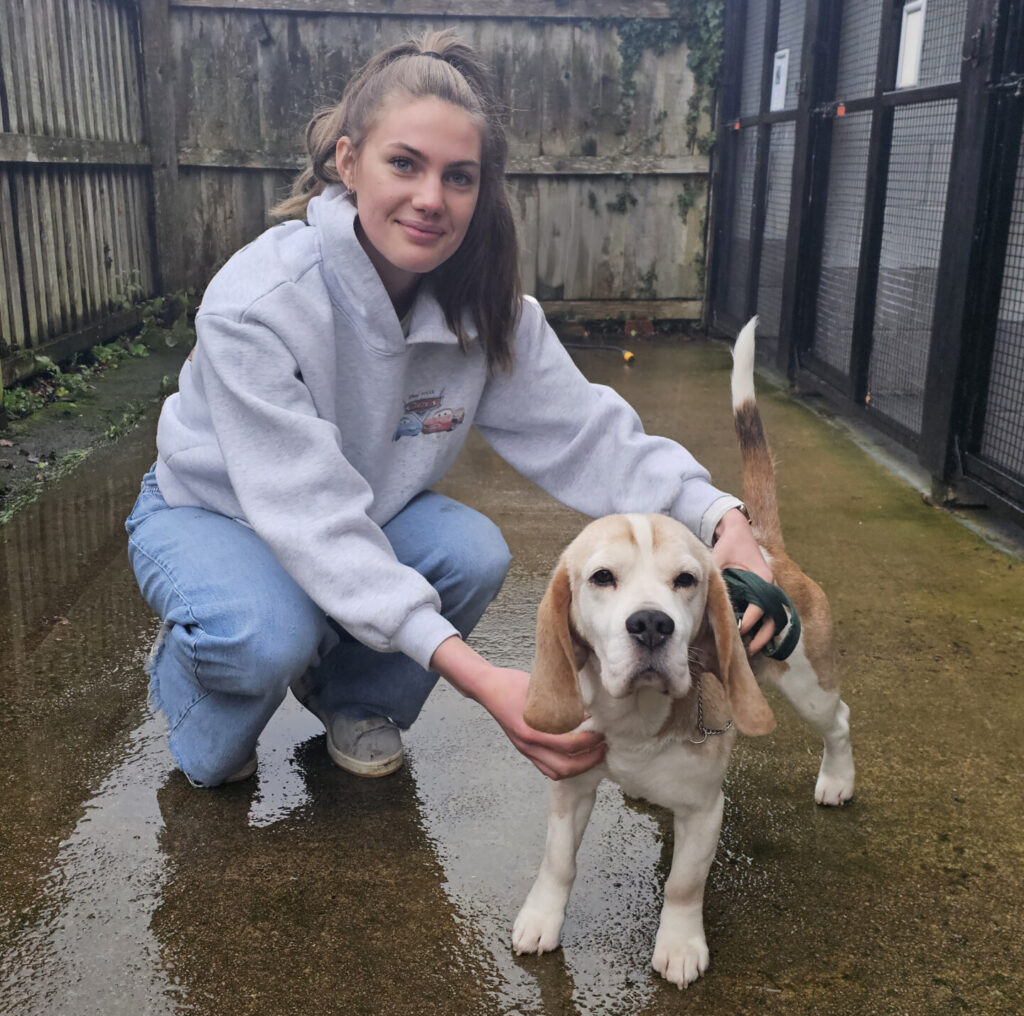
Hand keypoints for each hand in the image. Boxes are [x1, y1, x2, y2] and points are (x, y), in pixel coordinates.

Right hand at [475, 667, 605, 779]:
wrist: (487, 687)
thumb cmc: (512, 682)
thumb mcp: (541, 687)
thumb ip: (562, 701)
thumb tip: (589, 711)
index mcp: (532, 730)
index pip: (569, 745)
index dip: (590, 742)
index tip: (602, 733)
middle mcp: (528, 745)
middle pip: (564, 768)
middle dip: (588, 761)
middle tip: (603, 748)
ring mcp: (525, 750)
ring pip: (555, 773)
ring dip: (578, 768)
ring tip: (593, 754)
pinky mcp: (524, 750)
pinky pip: (546, 768)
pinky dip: (564, 767)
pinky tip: (576, 756)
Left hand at [712, 508, 775, 654]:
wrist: (738, 532)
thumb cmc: (728, 546)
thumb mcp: (719, 561)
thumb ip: (716, 580)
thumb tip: (704, 602)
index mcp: (763, 578)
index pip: (759, 608)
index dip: (748, 622)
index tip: (737, 632)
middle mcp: (771, 585)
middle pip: (774, 618)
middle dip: (762, 637)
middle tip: (748, 650)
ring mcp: (771, 588)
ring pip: (775, 618)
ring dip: (765, 635)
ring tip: (751, 649)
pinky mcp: (767, 591)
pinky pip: (770, 613)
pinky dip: (763, 626)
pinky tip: (751, 637)